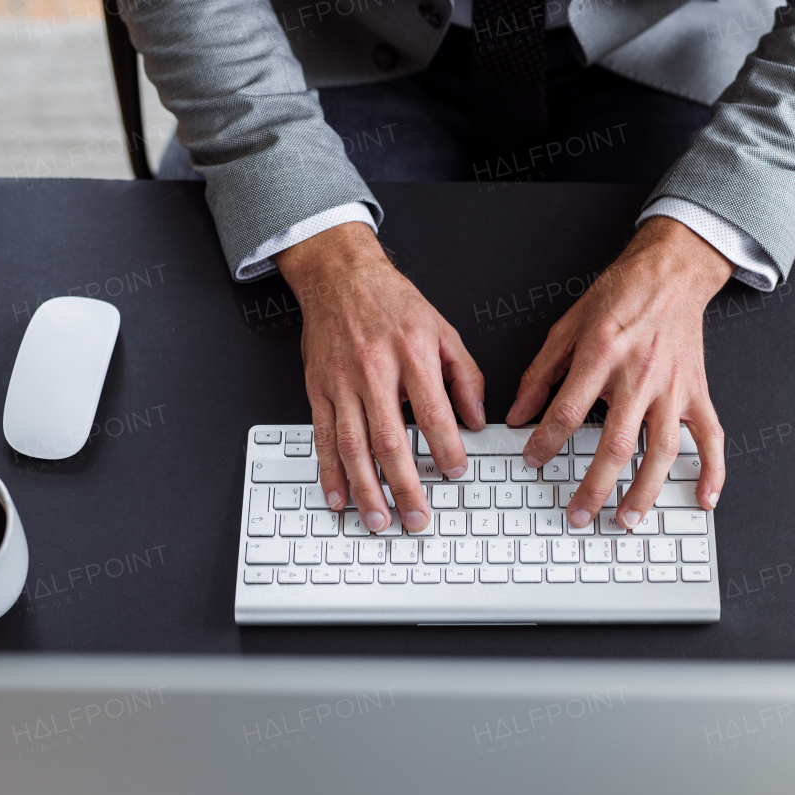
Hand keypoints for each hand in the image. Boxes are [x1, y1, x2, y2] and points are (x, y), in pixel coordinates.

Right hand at [275, 222, 485, 532]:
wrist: (340, 275)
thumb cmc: (392, 302)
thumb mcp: (443, 330)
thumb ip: (466, 377)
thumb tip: (477, 420)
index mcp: (412, 354)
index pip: (432, 413)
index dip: (445, 449)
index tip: (455, 473)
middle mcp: (374, 369)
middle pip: (389, 440)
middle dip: (404, 486)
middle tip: (416, 518)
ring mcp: (341, 381)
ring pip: (353, 445)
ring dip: (366, 489)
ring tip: (378, 519)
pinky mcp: (317, 388)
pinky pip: (322, 436)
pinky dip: (329, 471)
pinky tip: (339, 496)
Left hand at [506, 216, 731, 529]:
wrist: (671, 272)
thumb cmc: (620, 295)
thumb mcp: (568, 325)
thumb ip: (540, 373)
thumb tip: (516, 414)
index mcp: (603, 354)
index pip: (567, 411)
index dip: (544, 442)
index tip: (531, 460)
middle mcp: (640, 374)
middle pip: (616, 444)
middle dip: (594, 486)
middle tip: (578, 515)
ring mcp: (674, 387)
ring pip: (661, 450)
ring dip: (644, 491)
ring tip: (627, 519)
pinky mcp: (698, 391)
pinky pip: (710, 436)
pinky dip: (712, 470)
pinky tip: (703, 498)